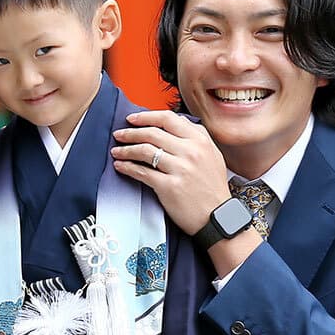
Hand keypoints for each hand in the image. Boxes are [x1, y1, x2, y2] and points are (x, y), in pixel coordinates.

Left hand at [113, 109, 230, 237]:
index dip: (145, 117)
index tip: (131, 119)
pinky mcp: (169, 187)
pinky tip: (120, 166)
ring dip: (126, 150)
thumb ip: (197, 135)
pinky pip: (142, 172)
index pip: (168, 119)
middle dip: (130, 133)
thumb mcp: (212, 155)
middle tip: (118, 134)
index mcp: (200, 140)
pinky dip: (127, 167)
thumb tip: (177, 120)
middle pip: (152, 133)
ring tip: (116, 151)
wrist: (218, 217)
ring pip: (145, 151)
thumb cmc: (212, 187)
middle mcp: (190, 152)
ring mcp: (180, 169)